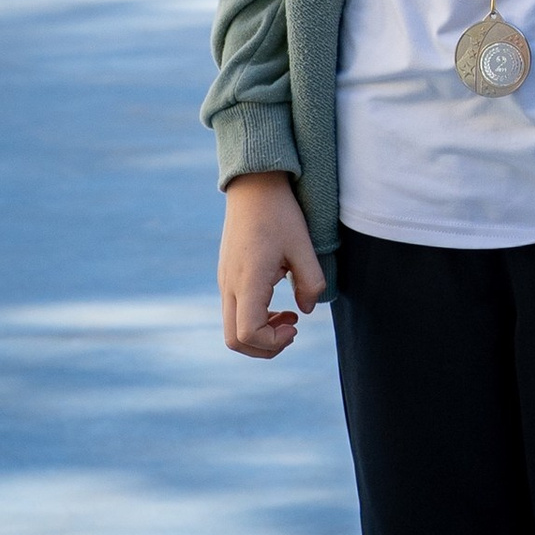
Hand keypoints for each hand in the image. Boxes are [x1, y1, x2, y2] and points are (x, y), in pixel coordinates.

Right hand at [218, 171, 324, 358]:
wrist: (253, 186)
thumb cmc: (280, 213)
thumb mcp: (304, 246)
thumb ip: (310, 282)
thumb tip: (306, 311)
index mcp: (247, 280)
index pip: (247, 334)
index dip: (272, 343)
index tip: (296, 326)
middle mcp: (229, 285)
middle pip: (234, 340)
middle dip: (264, 347)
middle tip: (292, 330)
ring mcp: (224, 282)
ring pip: (232, 329)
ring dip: (261, 334)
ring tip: (289, 318)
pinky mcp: (227, 277)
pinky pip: (235, 312)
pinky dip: (255, 319)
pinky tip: (278, 304)